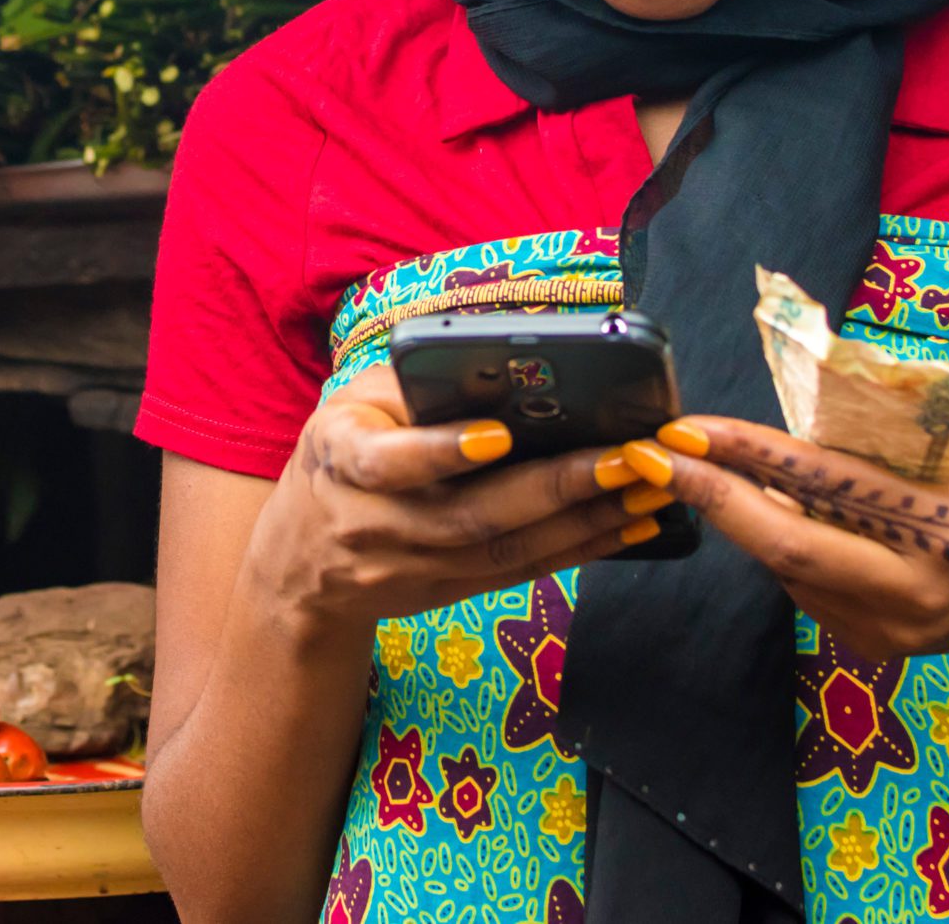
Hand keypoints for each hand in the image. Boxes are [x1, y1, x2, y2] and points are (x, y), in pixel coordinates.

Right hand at [246, 366, 657, 641]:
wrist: (300, 564)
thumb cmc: (337, 456)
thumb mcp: (349, 405)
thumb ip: (412, 384)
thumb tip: (503, 354)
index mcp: (341, 460)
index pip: (388, 462)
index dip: (443, 451)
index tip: (498, 434)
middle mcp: (373, 526)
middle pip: (471, 516)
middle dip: (557, 486)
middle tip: (627, 457)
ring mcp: (410, 570)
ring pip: (506, 552)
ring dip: (586, 522)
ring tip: (649, 489)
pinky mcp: (446, 594)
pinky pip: (520, 573)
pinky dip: (580, 549)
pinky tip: (631, 525)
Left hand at [644, 416, 948, 687]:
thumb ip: (910, 416)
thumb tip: (821, 368)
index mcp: (947, 528)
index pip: (829, 483)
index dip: (751, 454)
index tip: (690, 427)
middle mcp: (912, 589)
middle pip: (786, 545)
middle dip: (709, 497)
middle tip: (649, 458)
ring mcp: (888, 629)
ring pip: (785, 565)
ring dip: (740, 515)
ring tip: (710, 469)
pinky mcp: (870, 647)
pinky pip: (802, 585)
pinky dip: (779, 541)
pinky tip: (775, 510)